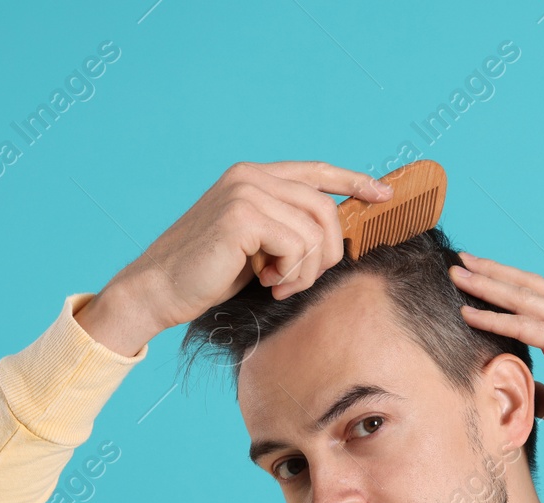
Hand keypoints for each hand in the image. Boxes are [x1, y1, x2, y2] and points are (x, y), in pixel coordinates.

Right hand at [77, 161, 393, 354]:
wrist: (158, 289)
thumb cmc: (207, 275)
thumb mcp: (258, 246)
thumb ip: (289, 228)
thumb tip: (338, 233)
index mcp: (254, 176)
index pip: (317, 171)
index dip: (354, 181)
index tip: (384, 195)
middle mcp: (251, 175)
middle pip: (326, 208)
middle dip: (327, 253)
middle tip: (298, 281)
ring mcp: (246, 191)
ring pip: (315, 230)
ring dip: (306, 269)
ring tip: (277, 284)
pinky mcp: (242, 214)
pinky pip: (297, 246)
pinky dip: (291, 273)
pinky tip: (265, 282)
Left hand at [449, 252, 543, 475]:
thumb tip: (528, 390)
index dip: (513, 286)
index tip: (483, 278)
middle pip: (534, 287)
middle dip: (496, 271)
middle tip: (463, 260)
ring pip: (527, 298)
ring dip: (489, 285)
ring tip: (458, 274)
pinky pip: (527, 325)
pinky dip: (495, 318)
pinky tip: (468, 314)